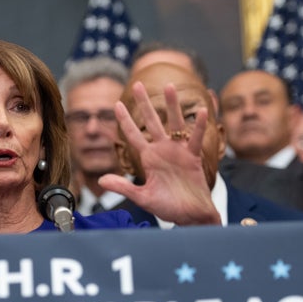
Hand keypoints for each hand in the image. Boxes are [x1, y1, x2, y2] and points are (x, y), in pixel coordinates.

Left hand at [99, 81, 219, 225]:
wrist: (190, 217)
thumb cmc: (168, 207)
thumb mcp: (142, 197)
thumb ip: (123, 187)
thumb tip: (101, 180)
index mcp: (148, 158)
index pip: (133, 135)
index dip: (124, 120)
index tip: (116, 104)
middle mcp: (162, 151)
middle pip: (152, 122)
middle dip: (145, 104)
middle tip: (138, 84)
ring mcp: (178, 152)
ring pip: (174, 123)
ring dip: (172, 105)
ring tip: (168, 86)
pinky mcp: (193, 157)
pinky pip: (196, 138)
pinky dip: (199, 125)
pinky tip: (201, 111)